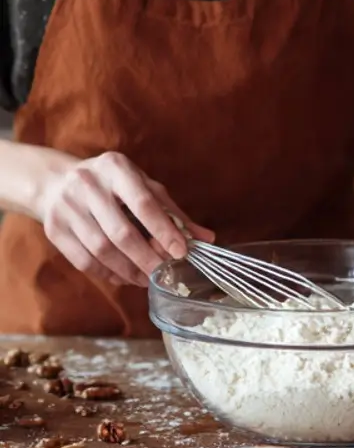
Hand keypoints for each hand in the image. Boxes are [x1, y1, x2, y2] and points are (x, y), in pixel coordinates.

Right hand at [37, 151, 213, 286]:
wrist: (55, 181)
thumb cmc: (113, 185)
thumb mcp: (143, 187)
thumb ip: (173, 213)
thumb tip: (206, 239)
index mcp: (116, 168)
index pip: (144, 203)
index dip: (164, 231)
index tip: (181, 252)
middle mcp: (88, 184)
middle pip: (121, 232)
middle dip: (147, 258)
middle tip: (165, 273)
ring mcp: (67, 207)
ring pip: (101, 250)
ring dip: (129, 270)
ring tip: (147, 279)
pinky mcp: (54, 228)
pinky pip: (84, 260)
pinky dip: (107, 273)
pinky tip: (123, 277)